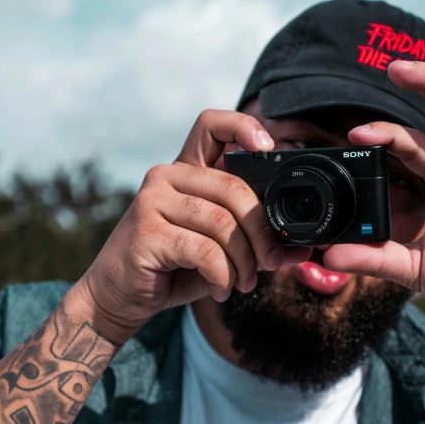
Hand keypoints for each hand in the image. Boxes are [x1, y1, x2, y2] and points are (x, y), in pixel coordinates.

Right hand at [71, 110, 310, 343]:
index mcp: (186, 172)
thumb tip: (305, 248)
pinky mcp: (146, 230)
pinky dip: (222, 275)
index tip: (269, 148)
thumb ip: (259, 245)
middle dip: (262, 232)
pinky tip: (220, 289)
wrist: (118, 297)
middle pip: (234, 188)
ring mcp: (152, 200)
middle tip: (268, 263)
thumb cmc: (172, 270)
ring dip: (243, 262)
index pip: (211, 126)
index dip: (242, 126)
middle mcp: (167, 176)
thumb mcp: (223, 255)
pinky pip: (204, 250)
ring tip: (242, 283)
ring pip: (222, 223)